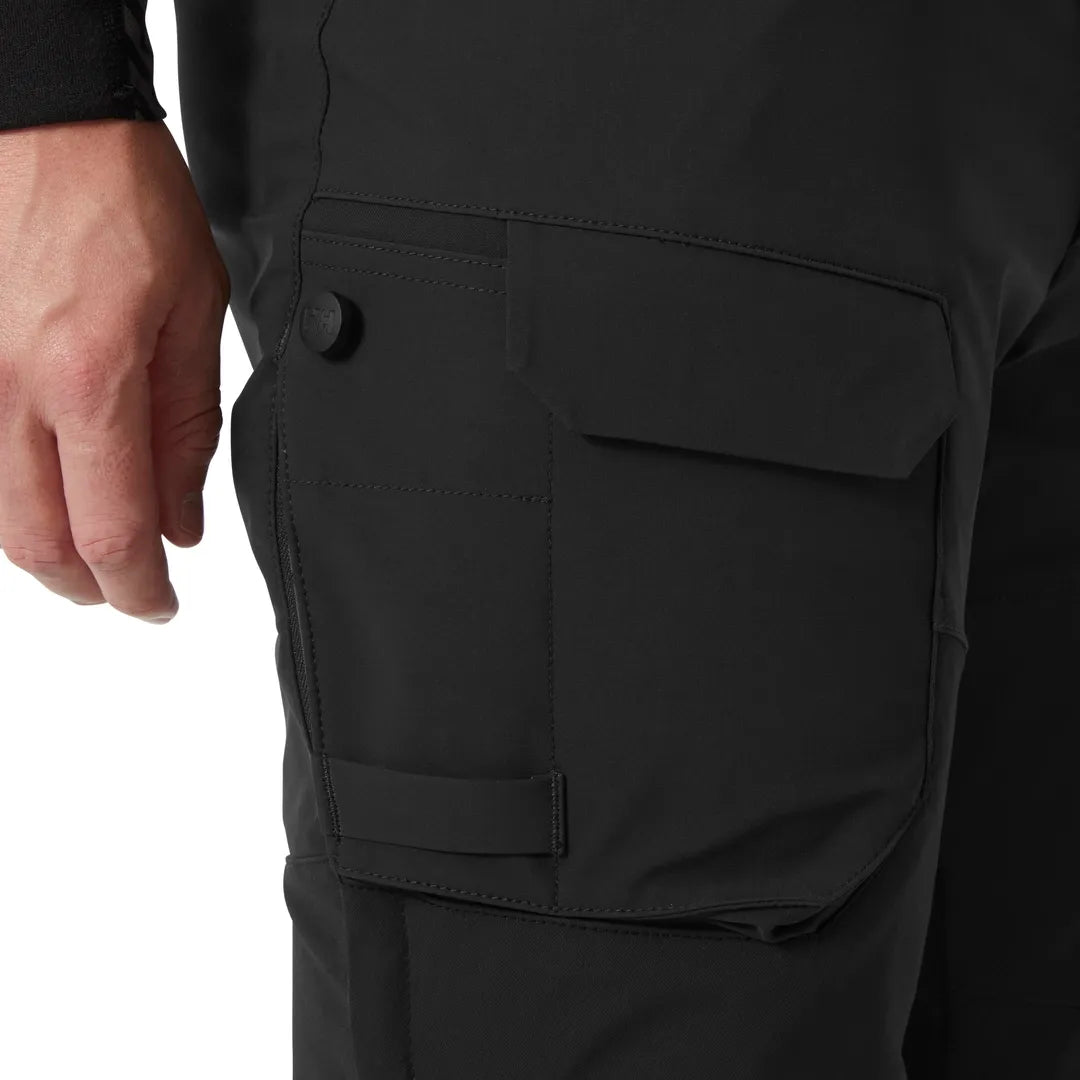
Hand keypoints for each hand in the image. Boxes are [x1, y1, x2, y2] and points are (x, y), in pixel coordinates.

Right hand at [0, 119, 228, 622]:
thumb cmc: (124, 198)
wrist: (39, 114)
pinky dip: (8, 500)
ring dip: (45, 554)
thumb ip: (188, 427)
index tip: (161, 604)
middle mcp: (8, 388)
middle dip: (90, 587)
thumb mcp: (195, 311)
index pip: (112, 532)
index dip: (139, 590)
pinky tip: (43, 494)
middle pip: (38, 544)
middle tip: (131, 590)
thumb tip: (182, 522)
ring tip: (92, 556)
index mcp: (90, 378)